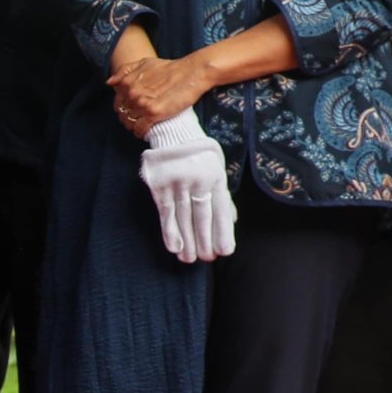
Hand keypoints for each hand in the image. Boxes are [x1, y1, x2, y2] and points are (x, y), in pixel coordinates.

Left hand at [108, 51, 210, 134]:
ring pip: (129, 123)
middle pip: (123, 114)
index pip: (117, 103)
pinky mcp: (153, 113)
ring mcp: (142, 103)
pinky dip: (140, 132)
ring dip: (134, 127)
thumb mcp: (145, 63)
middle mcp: (132, 93)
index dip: (124, 109)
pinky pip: (139, 129)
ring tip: (142, 126)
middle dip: (128, 119)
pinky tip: (145, 132)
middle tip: (138, 121)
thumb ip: (125, 71)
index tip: (131, 112)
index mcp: (127, 82)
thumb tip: (109, 83)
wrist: (192, 72)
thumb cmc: (170, 68)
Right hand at [137, 110, 234, 262]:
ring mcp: (178, 182)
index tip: (224, 251)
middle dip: (204, 240)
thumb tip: (232, 221)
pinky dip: (169, 230)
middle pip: (202, 216)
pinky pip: (165, 212)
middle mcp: (198, 180)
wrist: (174, 133)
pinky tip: (173, 247)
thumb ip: (222, 196)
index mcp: (216, 177)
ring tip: (188, 259)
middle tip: (205, 259)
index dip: (222, 232)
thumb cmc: (200, 156)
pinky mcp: (160, 184)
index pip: (221, 210)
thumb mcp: (217, 170)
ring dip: (186, 240)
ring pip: (183, 217)